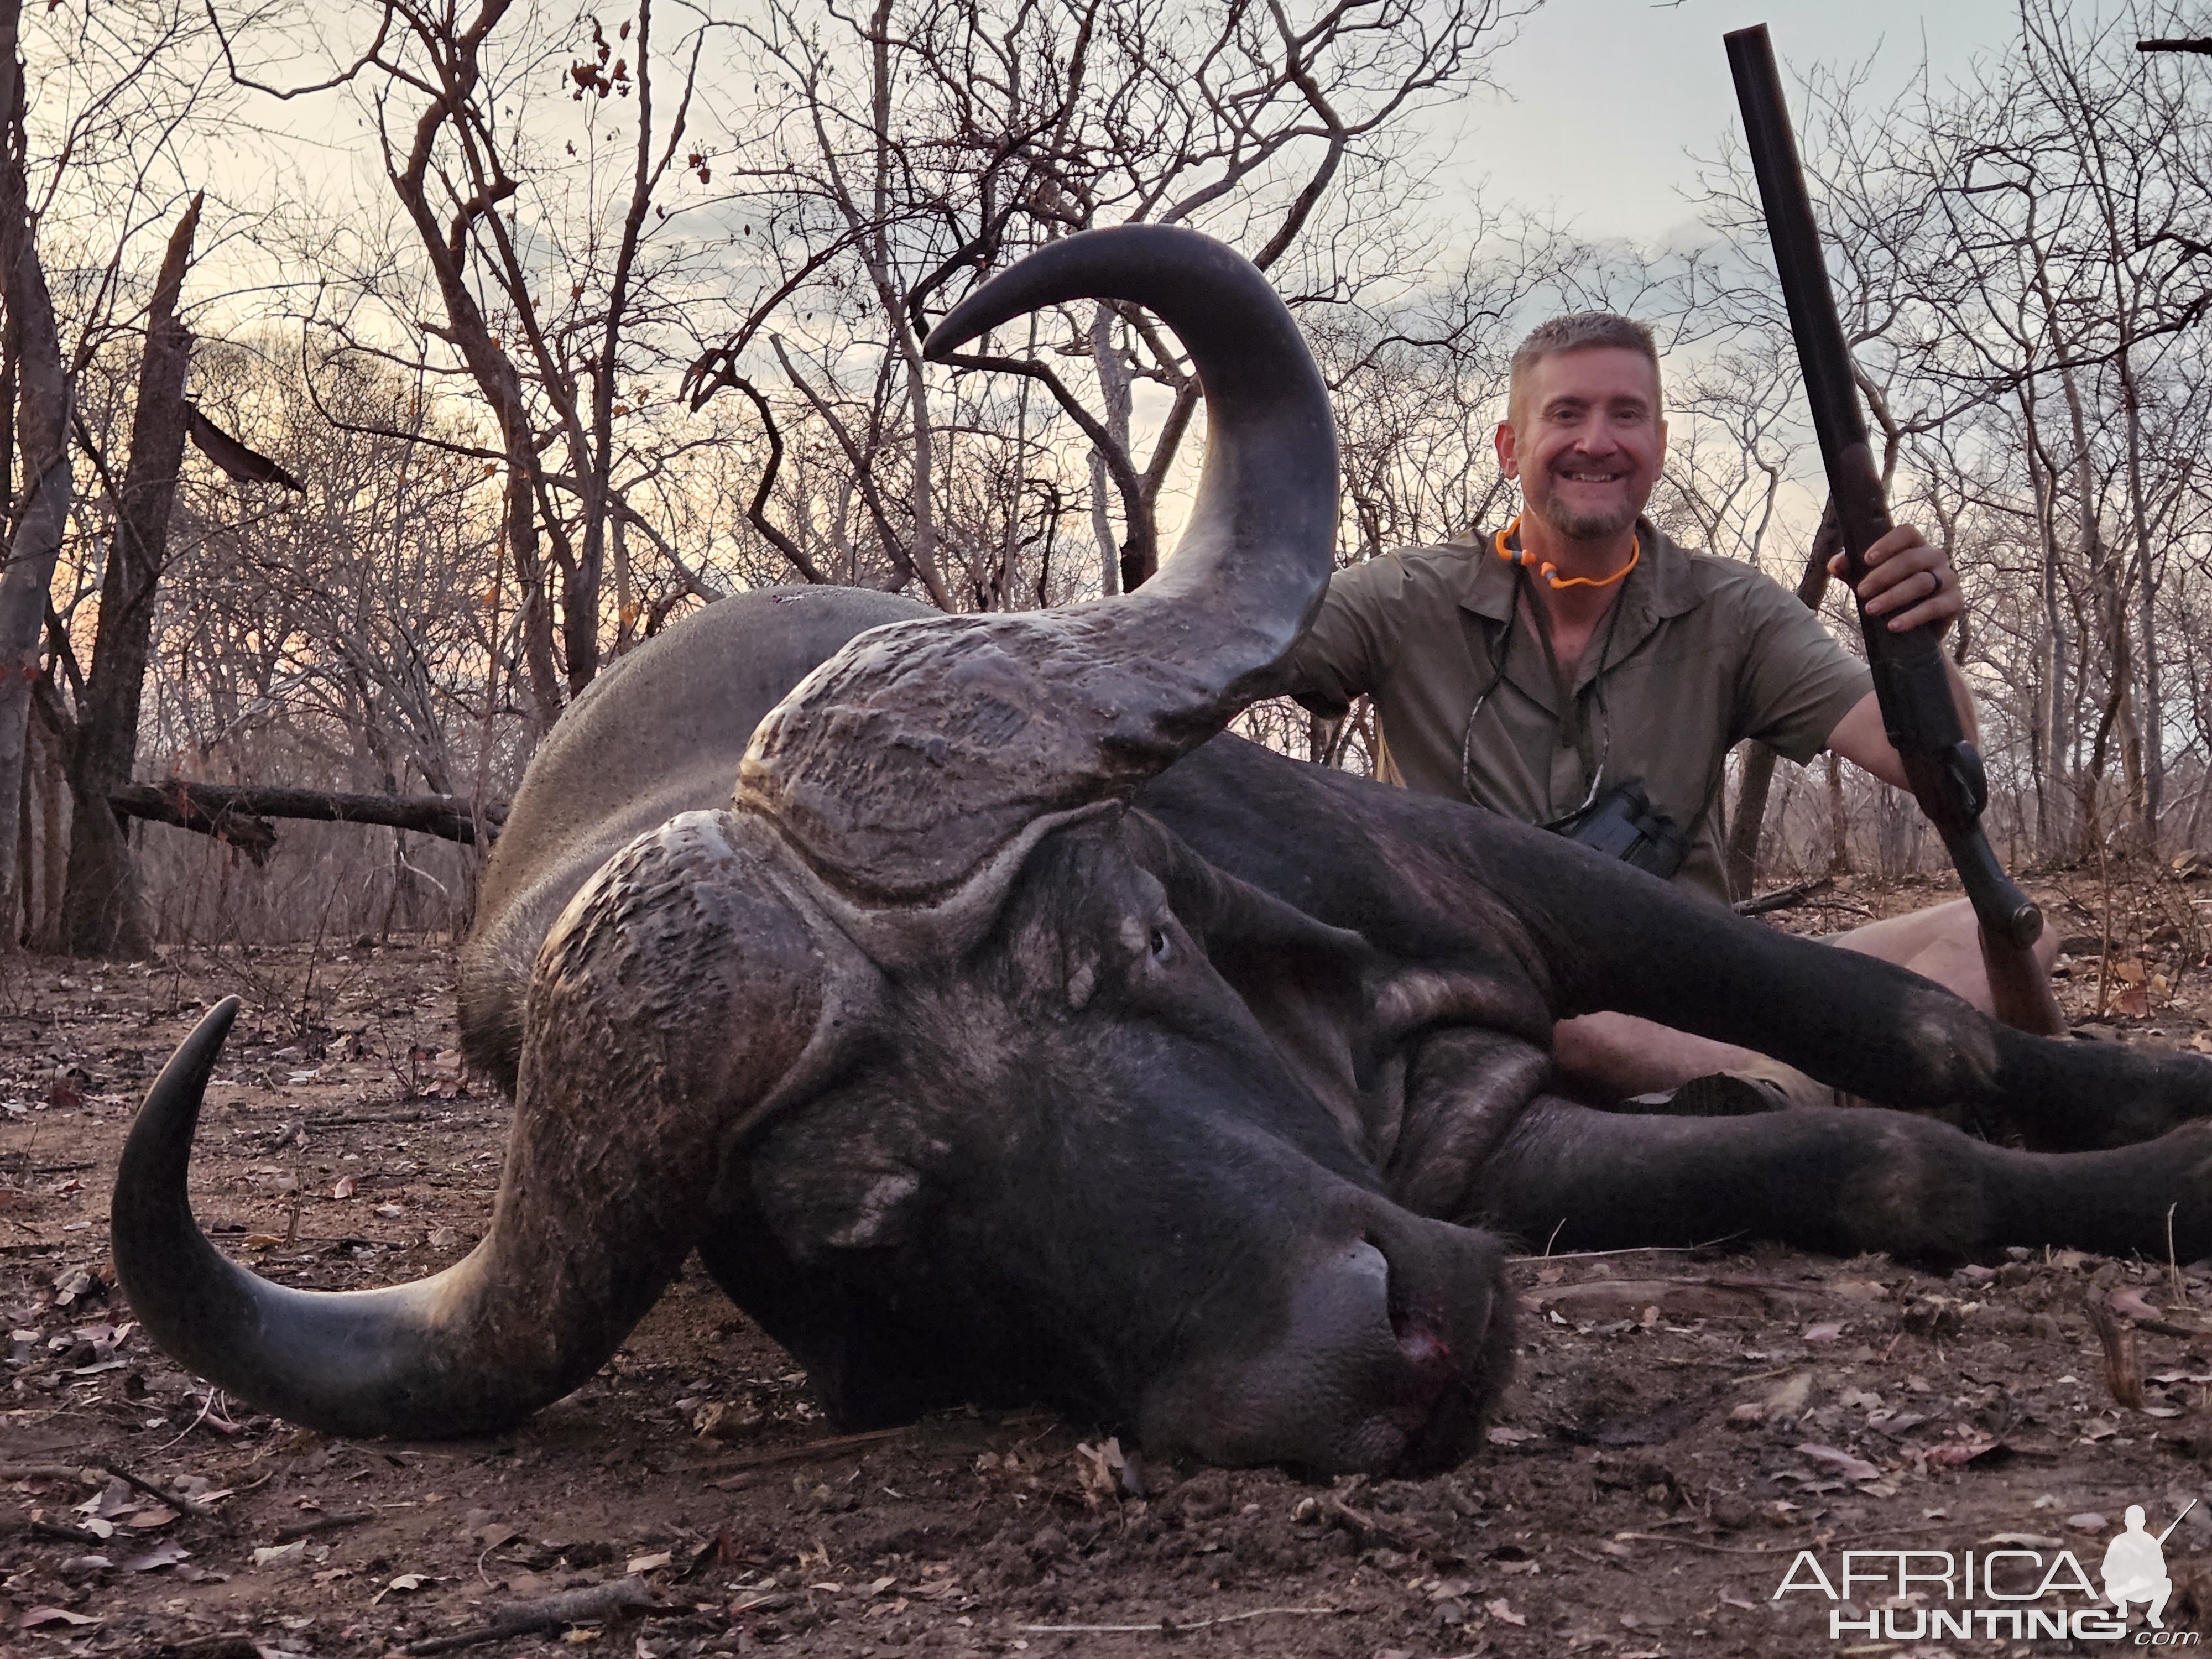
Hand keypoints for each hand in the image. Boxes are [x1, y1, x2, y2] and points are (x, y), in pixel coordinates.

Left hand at [1827, 524, 1960, 634]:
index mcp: (1916, 546)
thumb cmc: (1889, 594)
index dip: (1887, 543)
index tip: (1867, 559)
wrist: (1916, 628)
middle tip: (1861, 592)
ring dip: (1893, 596)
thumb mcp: (1868, 580)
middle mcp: (1935, 557)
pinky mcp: (1954, 602)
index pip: (1907, 533)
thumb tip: (1835, 565)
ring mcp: (1948, 578)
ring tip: (1870, 610)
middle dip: (1883, 576)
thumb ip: (1851, 570)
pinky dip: (1912, 616)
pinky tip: (1894, 626)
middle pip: (1910, 559)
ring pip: (1921, 582)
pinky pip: (1935, 606)